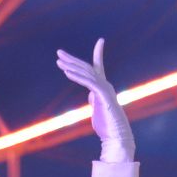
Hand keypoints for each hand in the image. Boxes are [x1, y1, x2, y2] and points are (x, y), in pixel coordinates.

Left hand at [57, 39, 131, 162]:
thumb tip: (91, 95)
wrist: (117, 137)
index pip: (99, 67)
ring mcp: (105, 89)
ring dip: (71, 66)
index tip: (101, 40)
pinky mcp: (103, 96)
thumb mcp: (98, 109)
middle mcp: (105, 85)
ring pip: (86, 73)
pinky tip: (67, 72)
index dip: (99, 53)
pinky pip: (88, 82)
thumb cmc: (107, 126)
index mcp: (103, 87)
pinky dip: (77, 76)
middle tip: (58, 52)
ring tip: (58, 62)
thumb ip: (94, 99)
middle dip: (72, 59)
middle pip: (87, 67)